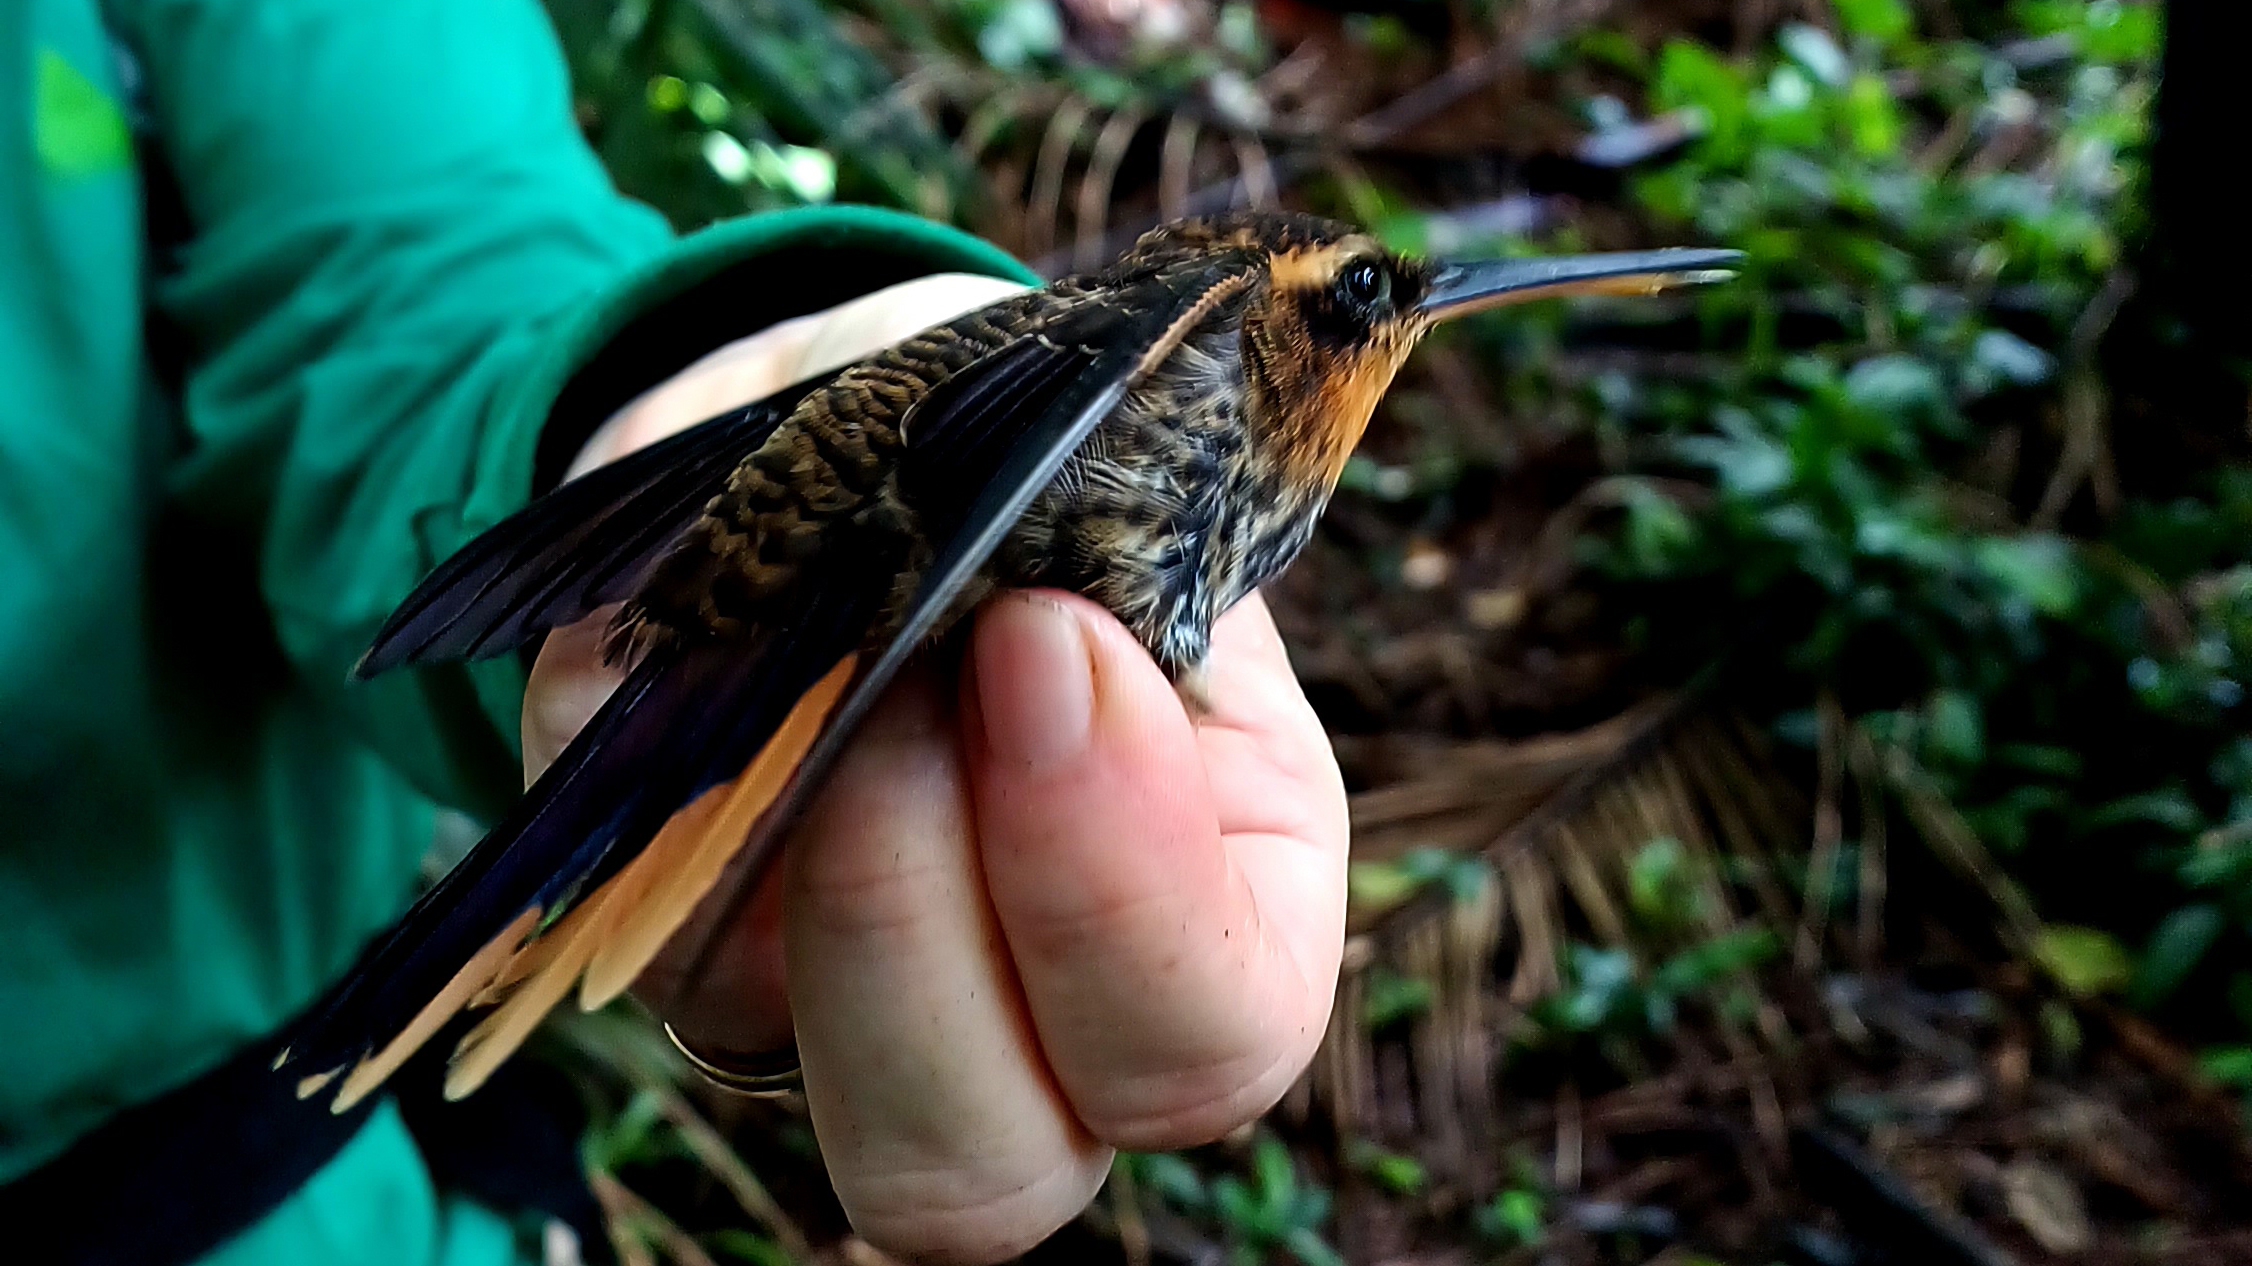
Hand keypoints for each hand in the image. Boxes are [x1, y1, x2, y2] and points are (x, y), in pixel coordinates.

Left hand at [522, 276, 1350, 1264]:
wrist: (884, 418)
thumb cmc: (1046, 445)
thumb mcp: (1112, 461)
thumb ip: (1105, 534)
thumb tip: (1037, 636)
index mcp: (1221, 900)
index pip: (1212, 1032)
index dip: (1118, 884)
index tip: (1046, 638)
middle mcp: (1040, 1016)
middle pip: (987, 1170)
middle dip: (918, 922)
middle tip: (907, 685)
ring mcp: (850, 1013)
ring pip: (794, 1100)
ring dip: (781, 882)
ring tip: (804, 668)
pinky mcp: (691, 956)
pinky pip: (641, 942)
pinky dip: (659, 799)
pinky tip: (707, 653)